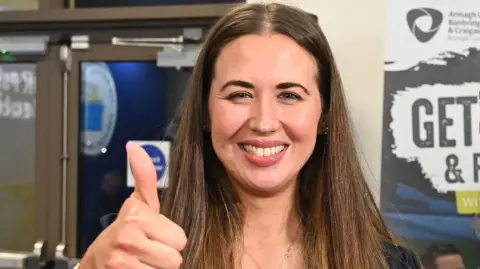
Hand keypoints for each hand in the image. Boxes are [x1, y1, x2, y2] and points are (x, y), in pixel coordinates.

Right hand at [80, 142, 186, 268]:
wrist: (96, 262)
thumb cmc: (124, 230)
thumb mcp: (138, 203)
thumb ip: (145, 175)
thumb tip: (134, 146)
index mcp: (137, 217)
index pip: (181, 239)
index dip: (171, 239)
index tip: (154, 235)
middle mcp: (128, 238)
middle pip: (175, 259)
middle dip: (165, 258)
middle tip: (149, 251)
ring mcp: (122, 262)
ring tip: (143, 262)